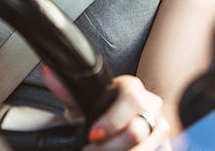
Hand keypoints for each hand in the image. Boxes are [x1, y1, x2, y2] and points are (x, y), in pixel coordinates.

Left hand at [41, 65, 170, 150]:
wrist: (120, 122)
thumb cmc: (100, 109)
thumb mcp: (83, 102)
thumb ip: (67, 91)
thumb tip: (48, 72)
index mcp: (132, 88)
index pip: (131, 101)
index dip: (112, 121)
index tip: (92, 134)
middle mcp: (152, 105)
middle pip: (137, 130)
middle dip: (111, 146)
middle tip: (91, 150)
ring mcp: (162, 127)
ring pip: (145, 146)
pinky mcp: (166, 145)